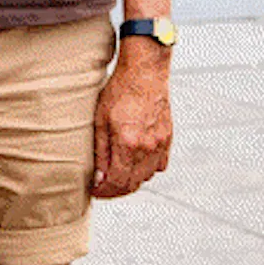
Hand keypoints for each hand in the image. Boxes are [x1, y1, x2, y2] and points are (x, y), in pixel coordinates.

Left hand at [91, 47, 171, 197]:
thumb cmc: (119, 91)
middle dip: (116, 189)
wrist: (145, 72)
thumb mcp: (100, 120)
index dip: (104, 191)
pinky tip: (136, 162)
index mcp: (128, 143)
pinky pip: (160, 165)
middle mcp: (147, 147)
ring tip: (118, 174)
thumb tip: (99, 178)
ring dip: (132, 180)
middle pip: (133, 184)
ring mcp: (160, 143)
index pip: (117, 182)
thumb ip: (100, 152)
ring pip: (147, 176)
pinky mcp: (168, 137)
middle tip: (103, 186)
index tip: (95, 190)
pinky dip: (148, 169)